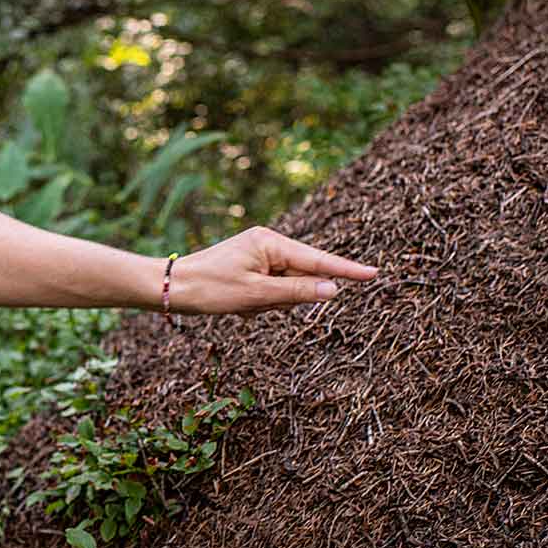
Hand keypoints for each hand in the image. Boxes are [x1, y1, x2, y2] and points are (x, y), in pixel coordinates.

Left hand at [170, 226, 376, 314]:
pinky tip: (239, 305)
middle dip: (285, 298)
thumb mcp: (257, 295)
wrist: (174, 288)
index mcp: (271, 242)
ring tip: (242, 304)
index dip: (346, 271)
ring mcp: (260, 255)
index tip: (374, 274)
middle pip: (301, 277)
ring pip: (286, 288)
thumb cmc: (211, 289)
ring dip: (270, 303)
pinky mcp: (252, 267)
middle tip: (255, 303)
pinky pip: (271, 291)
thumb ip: (298, 292)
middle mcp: (268, 244)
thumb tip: (333, 290)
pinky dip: (260, 303)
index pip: (318, 260)